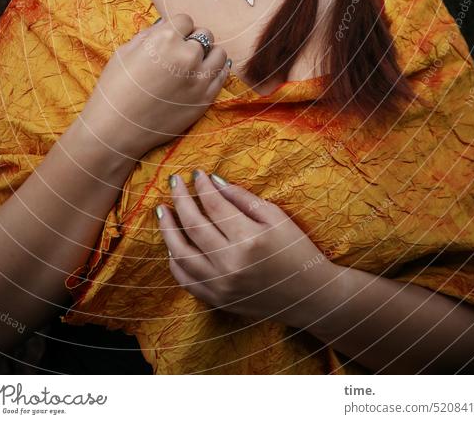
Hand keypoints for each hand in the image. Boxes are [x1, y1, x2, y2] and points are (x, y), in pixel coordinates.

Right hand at [79, 14, 229, 159]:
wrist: (116, 130)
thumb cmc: (114, 89)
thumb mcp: (125, 52)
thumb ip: (150, 34)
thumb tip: (166, 25)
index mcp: (165, 39)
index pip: (186, 20)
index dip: (177, 28)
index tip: (171, 39)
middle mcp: (187, 56)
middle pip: (204, 35)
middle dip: (192, 40)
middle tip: (179, 54)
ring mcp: (200, 79)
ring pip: (219, 54)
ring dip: (208, 55)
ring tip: (193, 64)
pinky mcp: (206, 99)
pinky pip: (222, 75)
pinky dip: (214, 72)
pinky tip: (200, 76)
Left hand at [156, 170, 339, 327]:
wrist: (310, 296)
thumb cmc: (297, 250)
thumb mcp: (276, 217)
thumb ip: (242, 198)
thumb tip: (212, 180)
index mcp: (249, 240)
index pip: (214, 206)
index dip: (202, 186)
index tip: (196, 172)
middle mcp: (230, 264)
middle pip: (193, 226)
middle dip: (180, 199)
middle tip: (174, 182)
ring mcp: (221, 286)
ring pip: (181, 254)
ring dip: (168, 229)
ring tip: (164, 211)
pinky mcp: (217, 301)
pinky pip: (185, 280)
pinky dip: (175, 260)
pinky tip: (173, 243)